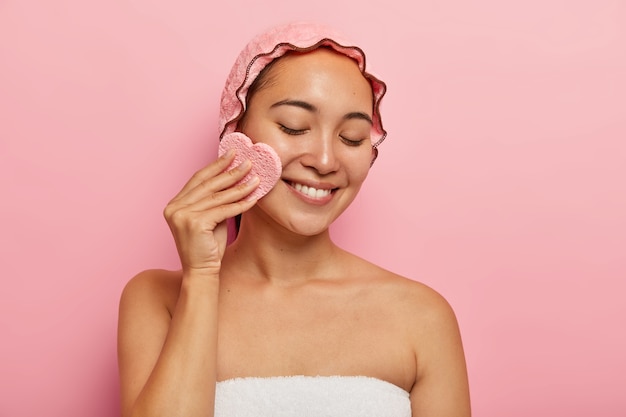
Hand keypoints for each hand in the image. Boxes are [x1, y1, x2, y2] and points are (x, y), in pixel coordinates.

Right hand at [163, 150, 259, 273]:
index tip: (232, 154)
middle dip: (230, 171)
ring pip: (218, 197)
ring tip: (256, 178)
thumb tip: (234, 178)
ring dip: (240, 186)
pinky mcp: (195, 223)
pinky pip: (224, 210)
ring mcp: (182, 215)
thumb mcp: (210, 218)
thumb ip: (215, 200)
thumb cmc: (207, 247)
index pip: (198, 179)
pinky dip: (241, 204)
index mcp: (174, 204)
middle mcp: (174, 208)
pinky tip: (254, 198)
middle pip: (208, 184)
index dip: (216, 165)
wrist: (201, 272)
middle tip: (248, 162)